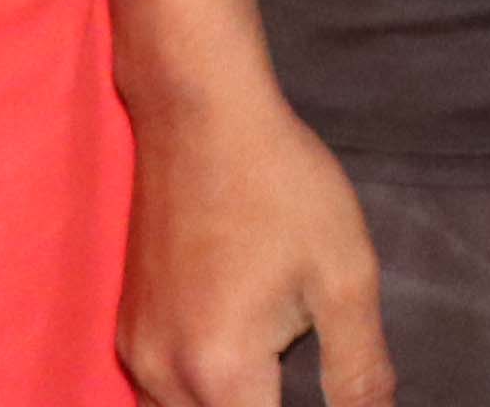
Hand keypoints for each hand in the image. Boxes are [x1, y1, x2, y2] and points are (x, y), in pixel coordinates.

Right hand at [115, 84, 389, 406]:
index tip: (327, 398)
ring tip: (273, 387)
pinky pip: (155, 399)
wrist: (199, 112)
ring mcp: (137, 351)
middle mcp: (163, 374)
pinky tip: (237, 375)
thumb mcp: (344, 277)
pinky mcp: (129, 328)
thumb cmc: (280, 184)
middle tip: (300, 390)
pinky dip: (196, 402)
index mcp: (221, 372)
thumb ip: (360, 372)